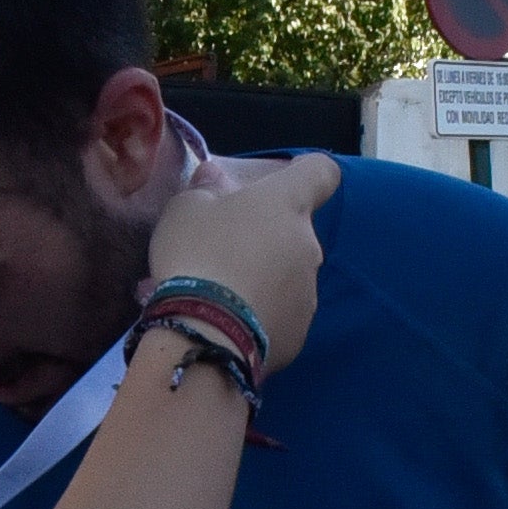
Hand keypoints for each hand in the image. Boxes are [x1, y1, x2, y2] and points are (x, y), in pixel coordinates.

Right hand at [145, 152, 338, 380]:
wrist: (205, 336)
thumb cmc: (196, 257)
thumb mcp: (184, 210)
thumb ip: (205, 189)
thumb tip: (214, 177)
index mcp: (286, 204)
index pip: (322, 172)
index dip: (308, 173)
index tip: (286, 181)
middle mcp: (308, 244)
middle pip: (295, 230)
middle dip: (267, 236)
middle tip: (224, 253)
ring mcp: (309, 292)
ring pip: (288, 275)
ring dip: (264, 278)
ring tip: (222, 297)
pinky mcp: (300, 332)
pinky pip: (282, 314)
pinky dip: (262, 315)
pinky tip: (231, 325)